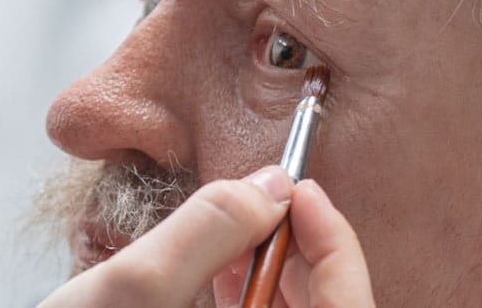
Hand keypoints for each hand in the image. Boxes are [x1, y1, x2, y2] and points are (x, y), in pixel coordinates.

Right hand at [40, 166, 373, 306]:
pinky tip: (221, 270)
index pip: (346, 306)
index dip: (334, 243)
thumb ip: (207, 229)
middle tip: (271, 201)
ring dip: (277, 271)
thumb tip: (270, 186)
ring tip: (240, 232)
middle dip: (304, 251)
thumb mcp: (134, 283)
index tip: (302, 190)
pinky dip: (253, 295)